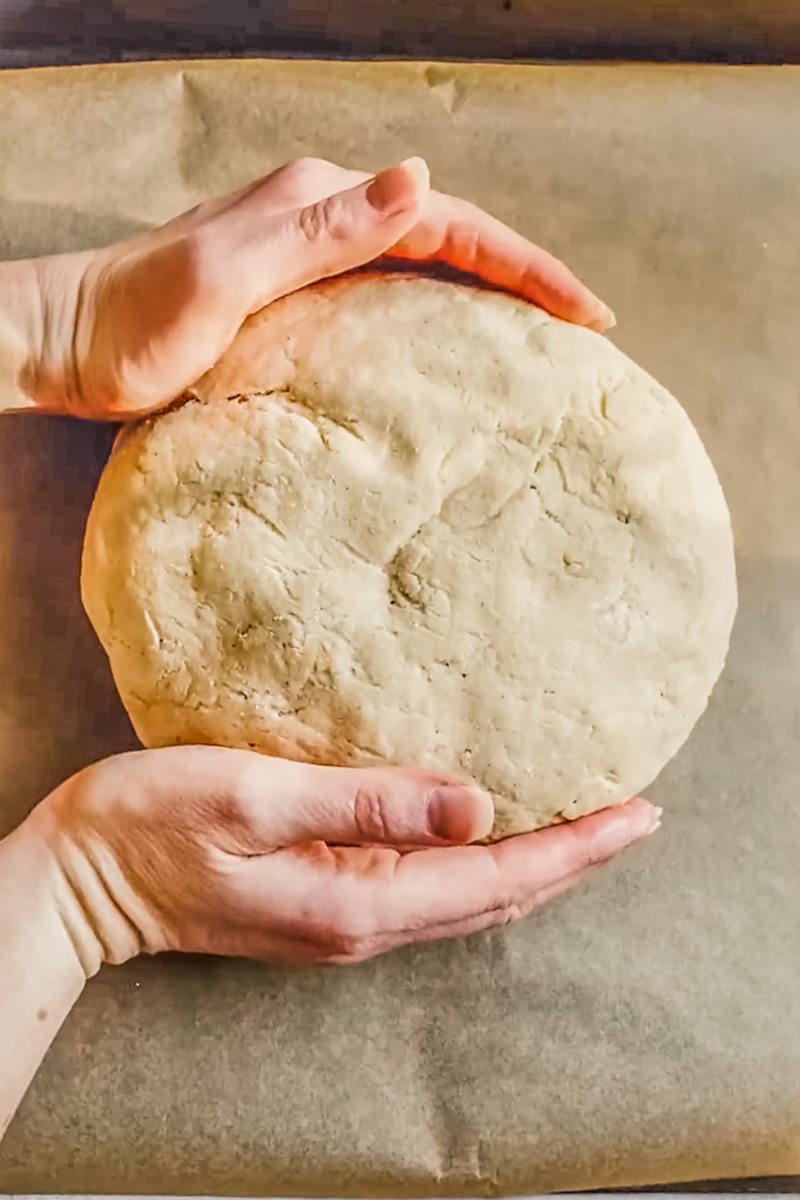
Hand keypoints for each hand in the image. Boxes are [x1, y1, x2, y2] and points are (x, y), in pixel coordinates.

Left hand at [28, 156, 613, 419]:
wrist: (66, 342)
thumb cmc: (135, 321)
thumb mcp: (228, 273)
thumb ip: (321, 229)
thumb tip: (417, 177)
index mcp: (318, 205)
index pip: (448, 223)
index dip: (523, 264)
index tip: (583, 311)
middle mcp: (319, 217)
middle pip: (446, 235)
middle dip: (520, 274)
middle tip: (581, 325)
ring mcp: (304, 253)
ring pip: (420, 264)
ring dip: (484, 293)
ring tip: (538, 337)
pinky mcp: (289, 292)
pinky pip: (384, 293)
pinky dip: (432, 313)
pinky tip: (449, 348)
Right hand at [29, 746, 657, 969]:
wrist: (82, 879)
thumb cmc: (152, 826)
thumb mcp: (257, 798)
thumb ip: (366, 803)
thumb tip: (475, 804)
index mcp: (358, 902)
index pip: (496, 880)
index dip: (573, 849)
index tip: (637, 814)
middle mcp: (363, 922)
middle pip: (497, 896)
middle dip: (572, 858)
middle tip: (637, 814)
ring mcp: (344, 916)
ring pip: (469, 895)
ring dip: (534, 859)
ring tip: (588, 824)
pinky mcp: (326, 897)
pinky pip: (430, 885)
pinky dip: (481, 858)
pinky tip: (492, 828)